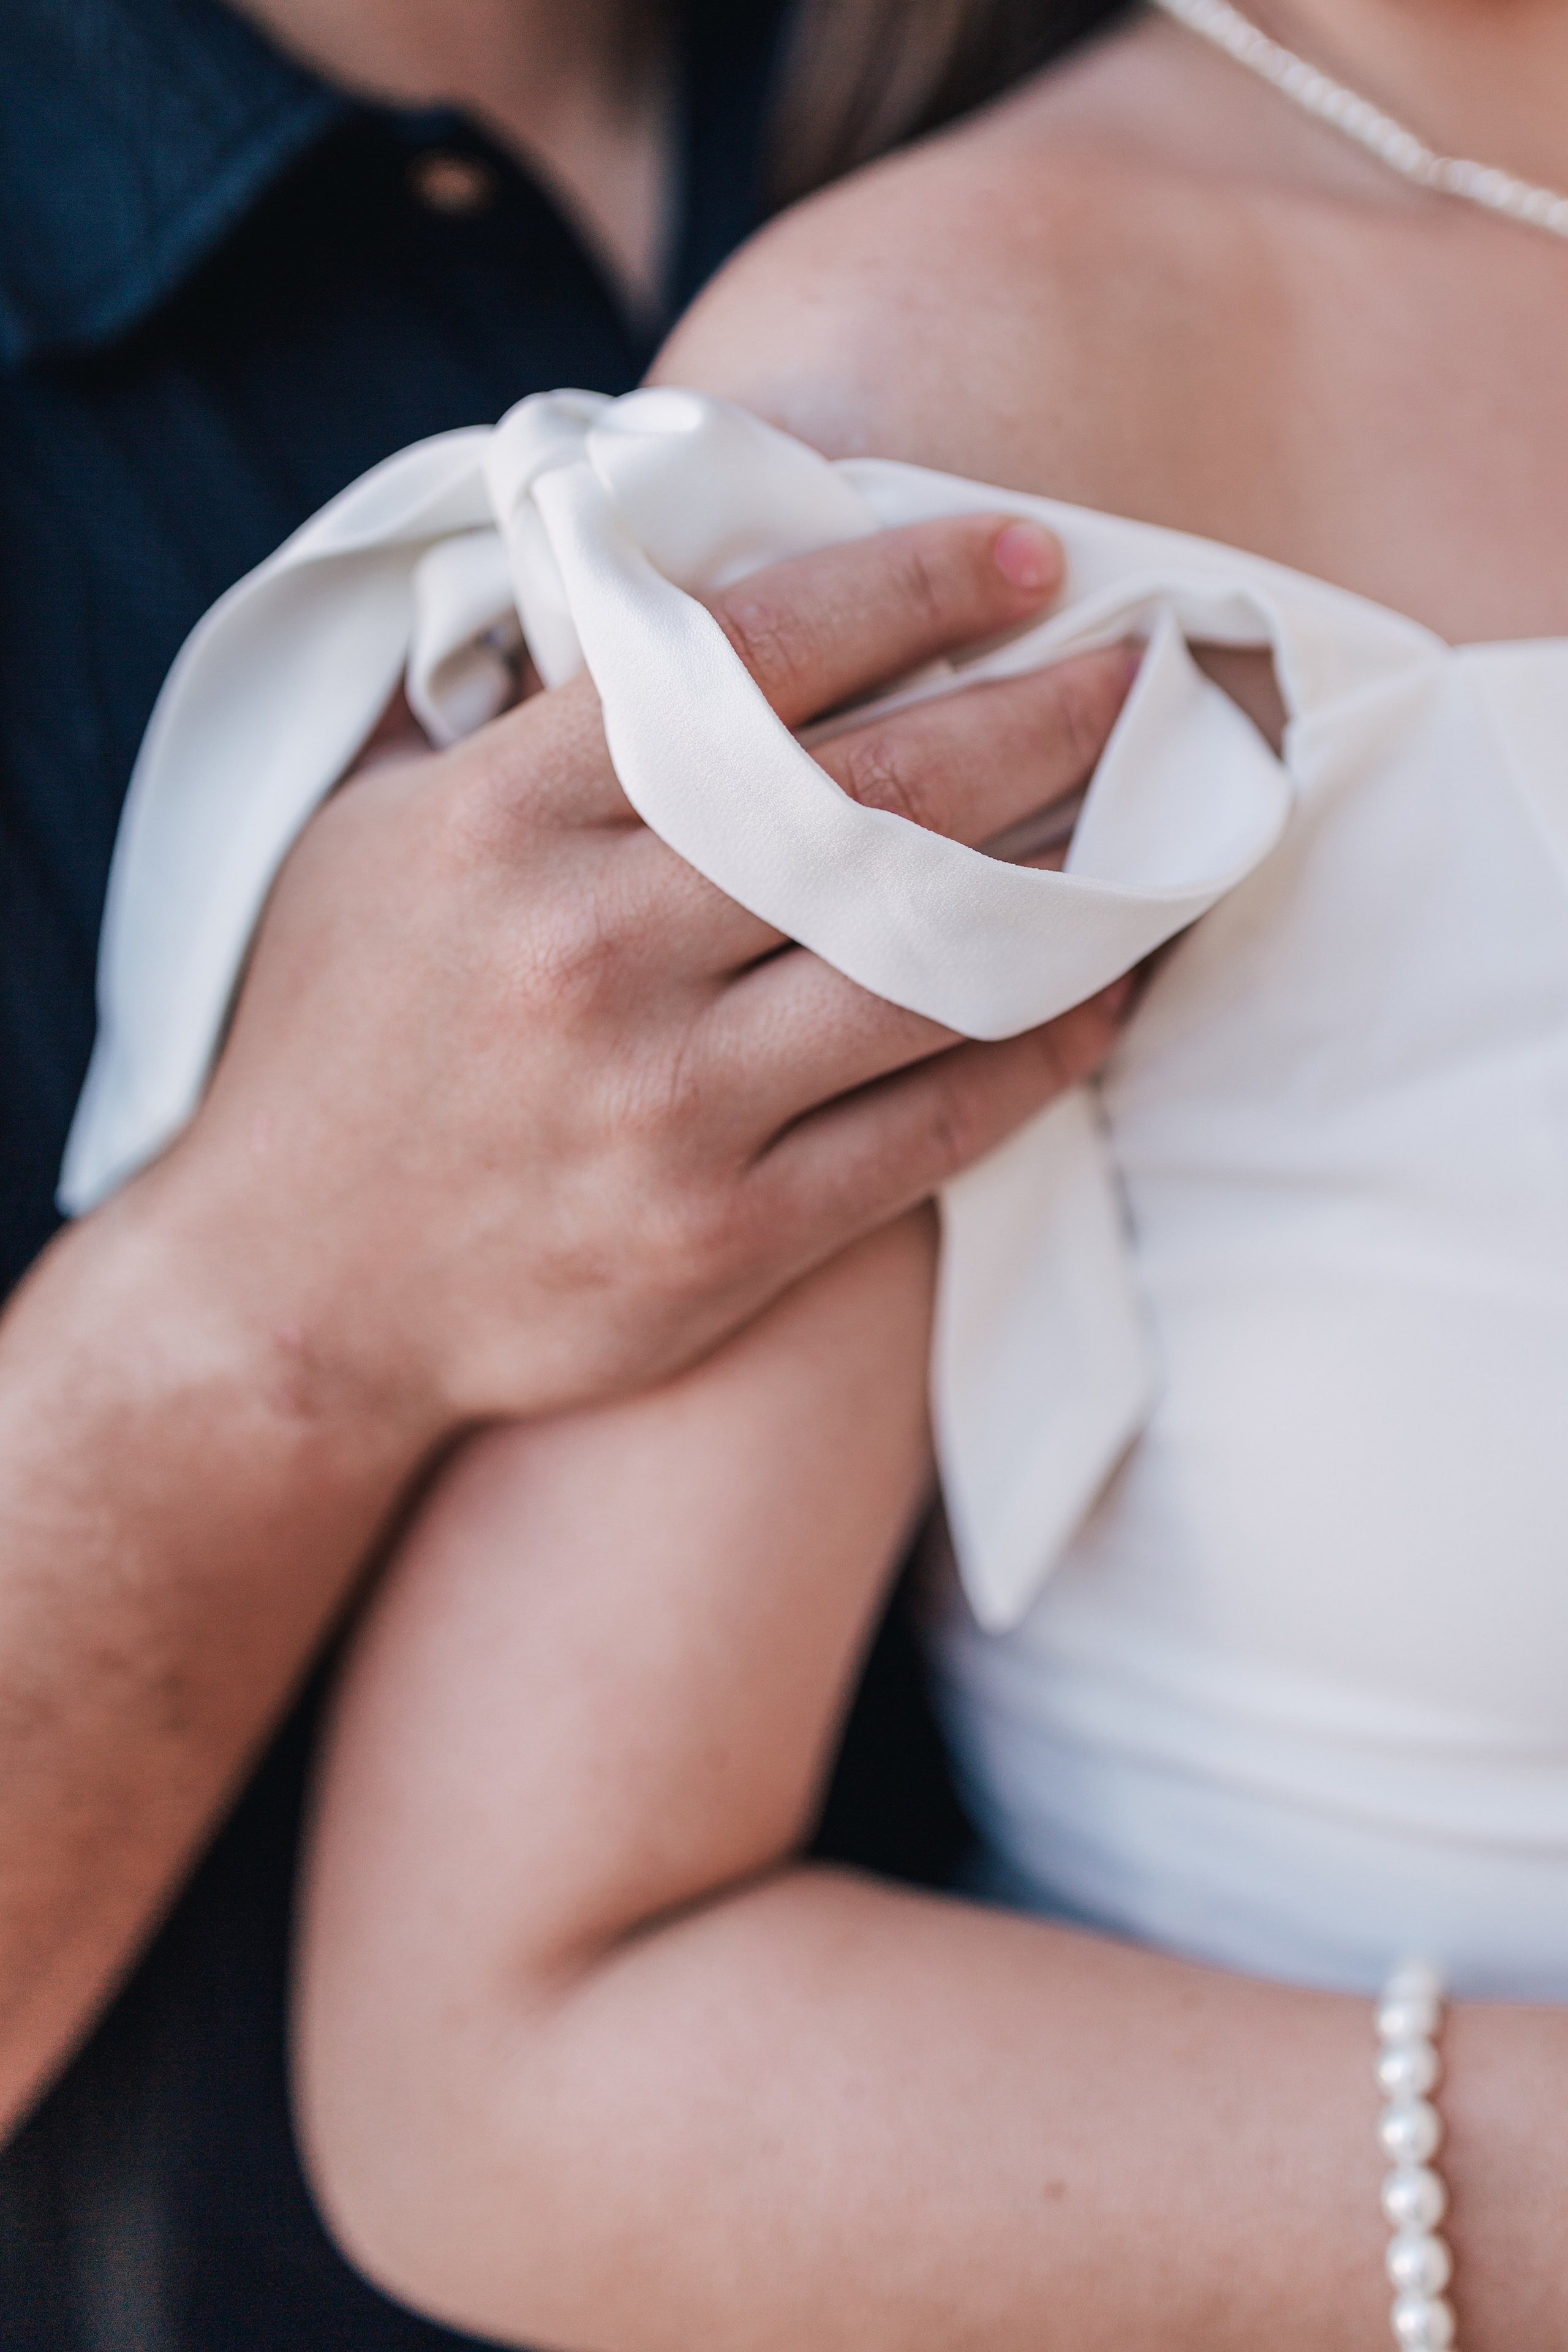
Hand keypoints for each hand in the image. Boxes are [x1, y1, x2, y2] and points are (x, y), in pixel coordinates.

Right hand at [145, 510, 1131, 1437]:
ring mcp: (664, 1101)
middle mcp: (592, 948)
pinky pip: (924, 1127)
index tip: (1028, 552)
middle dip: (1043, 717)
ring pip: (926, 961)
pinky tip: (1102, 998)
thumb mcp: (374, 834)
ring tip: (1161, 823)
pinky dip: (1033, 1058)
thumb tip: (656, 593)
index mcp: (505, 818)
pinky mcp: (722, 1233)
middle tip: (1155, 667)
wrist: (290, 1291)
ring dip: (1072, 882)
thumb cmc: (340, 1038)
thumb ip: (514, 718)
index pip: (746, 660)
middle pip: (875, 800)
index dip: (910, 587)